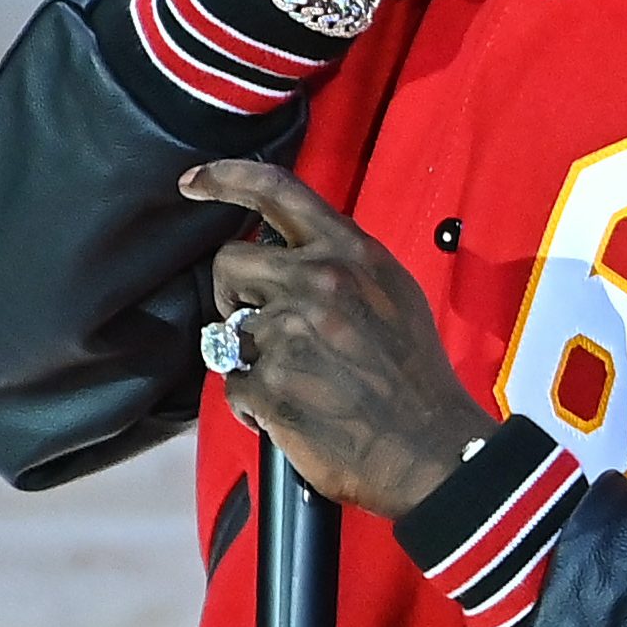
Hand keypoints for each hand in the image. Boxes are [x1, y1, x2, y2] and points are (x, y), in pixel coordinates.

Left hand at [180, 160, 496, 519]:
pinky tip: (293, 410)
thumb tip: (295, 255)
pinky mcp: (270, 386)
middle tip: (259, 321)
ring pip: (229, 329)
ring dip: (251, 355)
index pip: (276, 191)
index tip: (194, 183)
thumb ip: (344, 265)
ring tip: (295, 378)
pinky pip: (234, 384)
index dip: (225, 179)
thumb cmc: (416, 376)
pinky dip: (255, 402)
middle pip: (230, 263)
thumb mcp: (394, 293)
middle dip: (234, 293)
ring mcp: (288, 335)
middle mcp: (316, 283)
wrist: (432, 447)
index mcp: (350, 254)